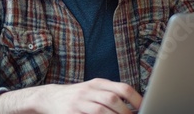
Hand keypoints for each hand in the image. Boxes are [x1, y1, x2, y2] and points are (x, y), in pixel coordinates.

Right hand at [0, 78, 141, 113]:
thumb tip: (135, 105)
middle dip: (125, 112)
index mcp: (98, 83)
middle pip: (112, 99)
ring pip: (101, 110)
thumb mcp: (94, 89)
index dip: (135, 98)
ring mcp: (79, 102)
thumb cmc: (78, 96)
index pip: (122, 87)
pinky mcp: (71, 113)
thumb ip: (111, 93)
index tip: (144, 107)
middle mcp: (89, 90)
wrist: (50, 97)